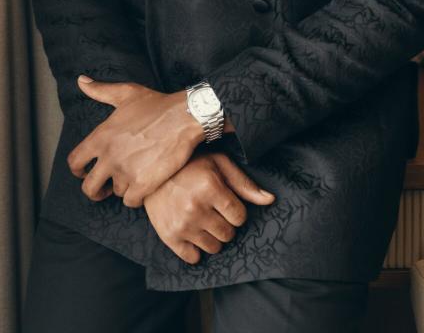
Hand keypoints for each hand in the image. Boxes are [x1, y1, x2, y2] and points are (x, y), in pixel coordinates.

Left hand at [67, 77, 204, 207]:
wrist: (185, 117)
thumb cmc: (156, 105)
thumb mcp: (126, 93)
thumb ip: (100, 90)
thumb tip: (80, 81)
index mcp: (101, 136)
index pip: (74, 162)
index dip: (78, 170)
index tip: (86, 172)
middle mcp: (109, 156)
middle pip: (89, 187)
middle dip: (95, 191)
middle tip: (105, 188)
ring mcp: (125, 172)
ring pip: (116, 192)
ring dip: (123, 188)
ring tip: (134, 175)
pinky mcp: (143, 184)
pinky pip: (131, 201)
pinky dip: (137, 197)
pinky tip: (144, 185)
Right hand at [143, 151, 275, 264]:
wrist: (152, 171)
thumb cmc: (191, 165)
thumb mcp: (219, 164)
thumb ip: (245, 184)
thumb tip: (271, 200)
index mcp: (210, 187)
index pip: (240, 217)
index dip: (236, 210)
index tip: (225, 201)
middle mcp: (195, 207)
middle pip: (228, 235)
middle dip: (225, 224)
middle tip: (212, 210)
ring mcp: (181, 224)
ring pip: (214, 248)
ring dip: (212, 236)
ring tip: (202, 218)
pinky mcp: (169, 237)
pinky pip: (194, 258)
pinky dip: (195, 249)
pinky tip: (191, 231)